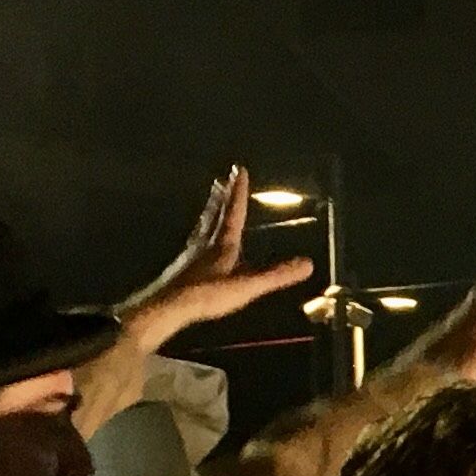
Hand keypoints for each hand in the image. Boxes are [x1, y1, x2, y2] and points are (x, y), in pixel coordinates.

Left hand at [117, 169, 313, 350]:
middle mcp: (206, 242)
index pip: (234, 212)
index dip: (239, 192)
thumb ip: (277, 275)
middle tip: (225, 178)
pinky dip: (200, 230)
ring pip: (204, 224)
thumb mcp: (247, 286)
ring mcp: (192, 253)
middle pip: (216, 213)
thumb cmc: (207, 295)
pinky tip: (198, 236)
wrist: (167, 306)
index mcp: (224, 244)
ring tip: (213, 197)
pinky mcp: (183, 266)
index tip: (240, 170)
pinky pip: (195, 240)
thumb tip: (309, 264)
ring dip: (211, 208)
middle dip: (224, 194)